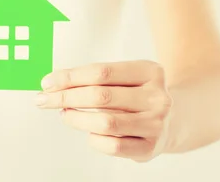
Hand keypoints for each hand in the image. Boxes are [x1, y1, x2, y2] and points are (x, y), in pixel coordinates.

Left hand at [36, 60, 172, 161]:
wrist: (174, 120)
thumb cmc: (137, 94)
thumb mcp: (125, 77)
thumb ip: (93, 77)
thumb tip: (52, 83)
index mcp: (149, 71)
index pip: (101, 72)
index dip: (70, 77)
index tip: (47, 82)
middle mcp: (157, 97)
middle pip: (101, 96)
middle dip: (66, 97)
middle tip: (45, 99)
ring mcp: (156, 124)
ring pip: (105, 122)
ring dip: (76, 118)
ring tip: (64, 114)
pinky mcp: (149, 148)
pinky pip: (111, 146)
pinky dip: (92, 138)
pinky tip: (88, 131)